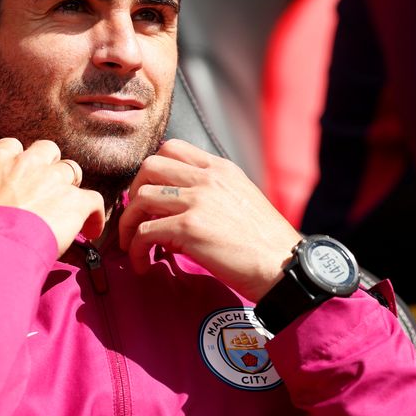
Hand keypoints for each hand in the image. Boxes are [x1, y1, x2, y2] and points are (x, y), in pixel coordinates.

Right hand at [0, 138, 105, 257]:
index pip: (13, 145)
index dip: (20, 158)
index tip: (21, 173)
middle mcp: (28, 163)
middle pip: (48, 150)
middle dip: (50, 165)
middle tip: (46, 187)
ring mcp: (54, 179)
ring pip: (72, 170)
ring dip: (70, 188)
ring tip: (67, 209)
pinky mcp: (74, 200)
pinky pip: (94, 200)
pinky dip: (95, 215)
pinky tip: (92, 231)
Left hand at [119, 139, 301, 302]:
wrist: (286, 268)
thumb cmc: (266, 243)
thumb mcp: (243, 199)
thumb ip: (213, 192)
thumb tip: (178, 205)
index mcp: (221, 169)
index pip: (171, 147)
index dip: (152, 171)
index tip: (149, 196)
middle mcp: (208, 178)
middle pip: (148, 166)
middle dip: (133, 192)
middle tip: (137, 219)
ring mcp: (198, 200)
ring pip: (140, 198)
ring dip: (129, 225)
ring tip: (135, 247)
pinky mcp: (190, 228)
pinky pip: (144, 232)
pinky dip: (136, 250)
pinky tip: (143, 264)